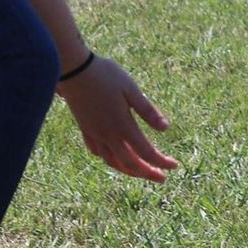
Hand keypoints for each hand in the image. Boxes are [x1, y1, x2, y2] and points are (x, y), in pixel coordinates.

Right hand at [56, 54, 178, 180]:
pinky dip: (109, 160)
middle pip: (130, 163)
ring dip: (129, 170)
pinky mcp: (85, 128)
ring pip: (112, 162)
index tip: (174, 165)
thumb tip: (166, 128)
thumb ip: (148, 111)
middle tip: (161, 178)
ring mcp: (94, 133)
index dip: (161, 162)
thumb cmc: (105, 74)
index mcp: (122, 126)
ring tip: (141, 172)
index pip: (146, 153)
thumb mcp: (131, 89)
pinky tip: (114, 158)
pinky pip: (97, 152)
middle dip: (147, 173)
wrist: (73, 69)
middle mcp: (108, 135)